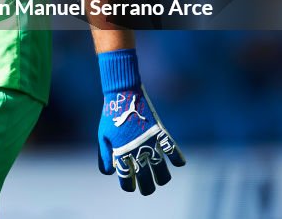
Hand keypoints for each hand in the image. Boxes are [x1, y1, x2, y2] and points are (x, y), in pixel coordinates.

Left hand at [97, 49, 185, 194]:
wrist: (123, 94)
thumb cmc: (111, 117)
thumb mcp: (103, 137)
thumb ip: (106, 156)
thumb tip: (110, 173)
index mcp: (121, 153)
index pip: (127, 180)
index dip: (128, 186)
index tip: (130, 185)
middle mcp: (136, 152)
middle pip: (146, 180)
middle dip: (147, 188)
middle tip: (147, 188)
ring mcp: (150, 143)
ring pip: (162, 171)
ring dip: (163, 178)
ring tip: (160, 179)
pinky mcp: (160, 133)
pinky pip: (173, 150)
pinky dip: (178, 159)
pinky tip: (177, 163)